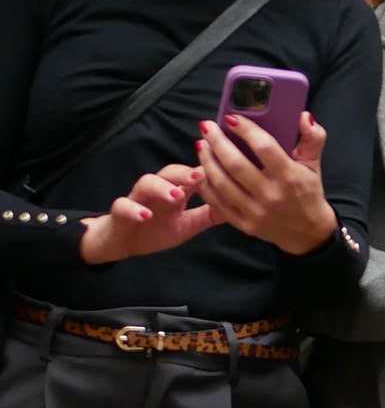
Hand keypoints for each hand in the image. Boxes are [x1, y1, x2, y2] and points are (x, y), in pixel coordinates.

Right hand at [78, 164, 220, 264]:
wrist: (119, 241)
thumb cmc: (156, 229)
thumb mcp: (188, 224)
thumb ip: (210, 214)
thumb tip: (243, 204)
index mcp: (177, 191)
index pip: (194, 173)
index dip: (208, 169)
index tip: (225, 166)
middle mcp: (158, 190)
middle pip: (171, 172)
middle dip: (186, 172)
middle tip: (200, 176)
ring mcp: (138, 199)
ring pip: (146, 183)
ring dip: (161, 187)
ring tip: (176, 196)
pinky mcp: (119, 213)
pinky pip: (122, 206)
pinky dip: (133, 210)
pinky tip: (144, 215)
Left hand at [196, 111, 337, 255]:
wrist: (308, 232)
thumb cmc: (308, 193)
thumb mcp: (314, 164)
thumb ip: (312, 138)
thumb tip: (304, 116)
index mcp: (290, 177)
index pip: (265, 148)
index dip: (246, 130)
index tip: (231, 118)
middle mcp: (271, 195)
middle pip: (236, 164)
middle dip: (218, 142)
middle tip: (207, 127)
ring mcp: (256, 212)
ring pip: (222, 183)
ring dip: (207, 161)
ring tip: (202, 145)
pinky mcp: (244, 224)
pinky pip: (218, 203)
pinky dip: (206, 185)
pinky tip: (201, 170)